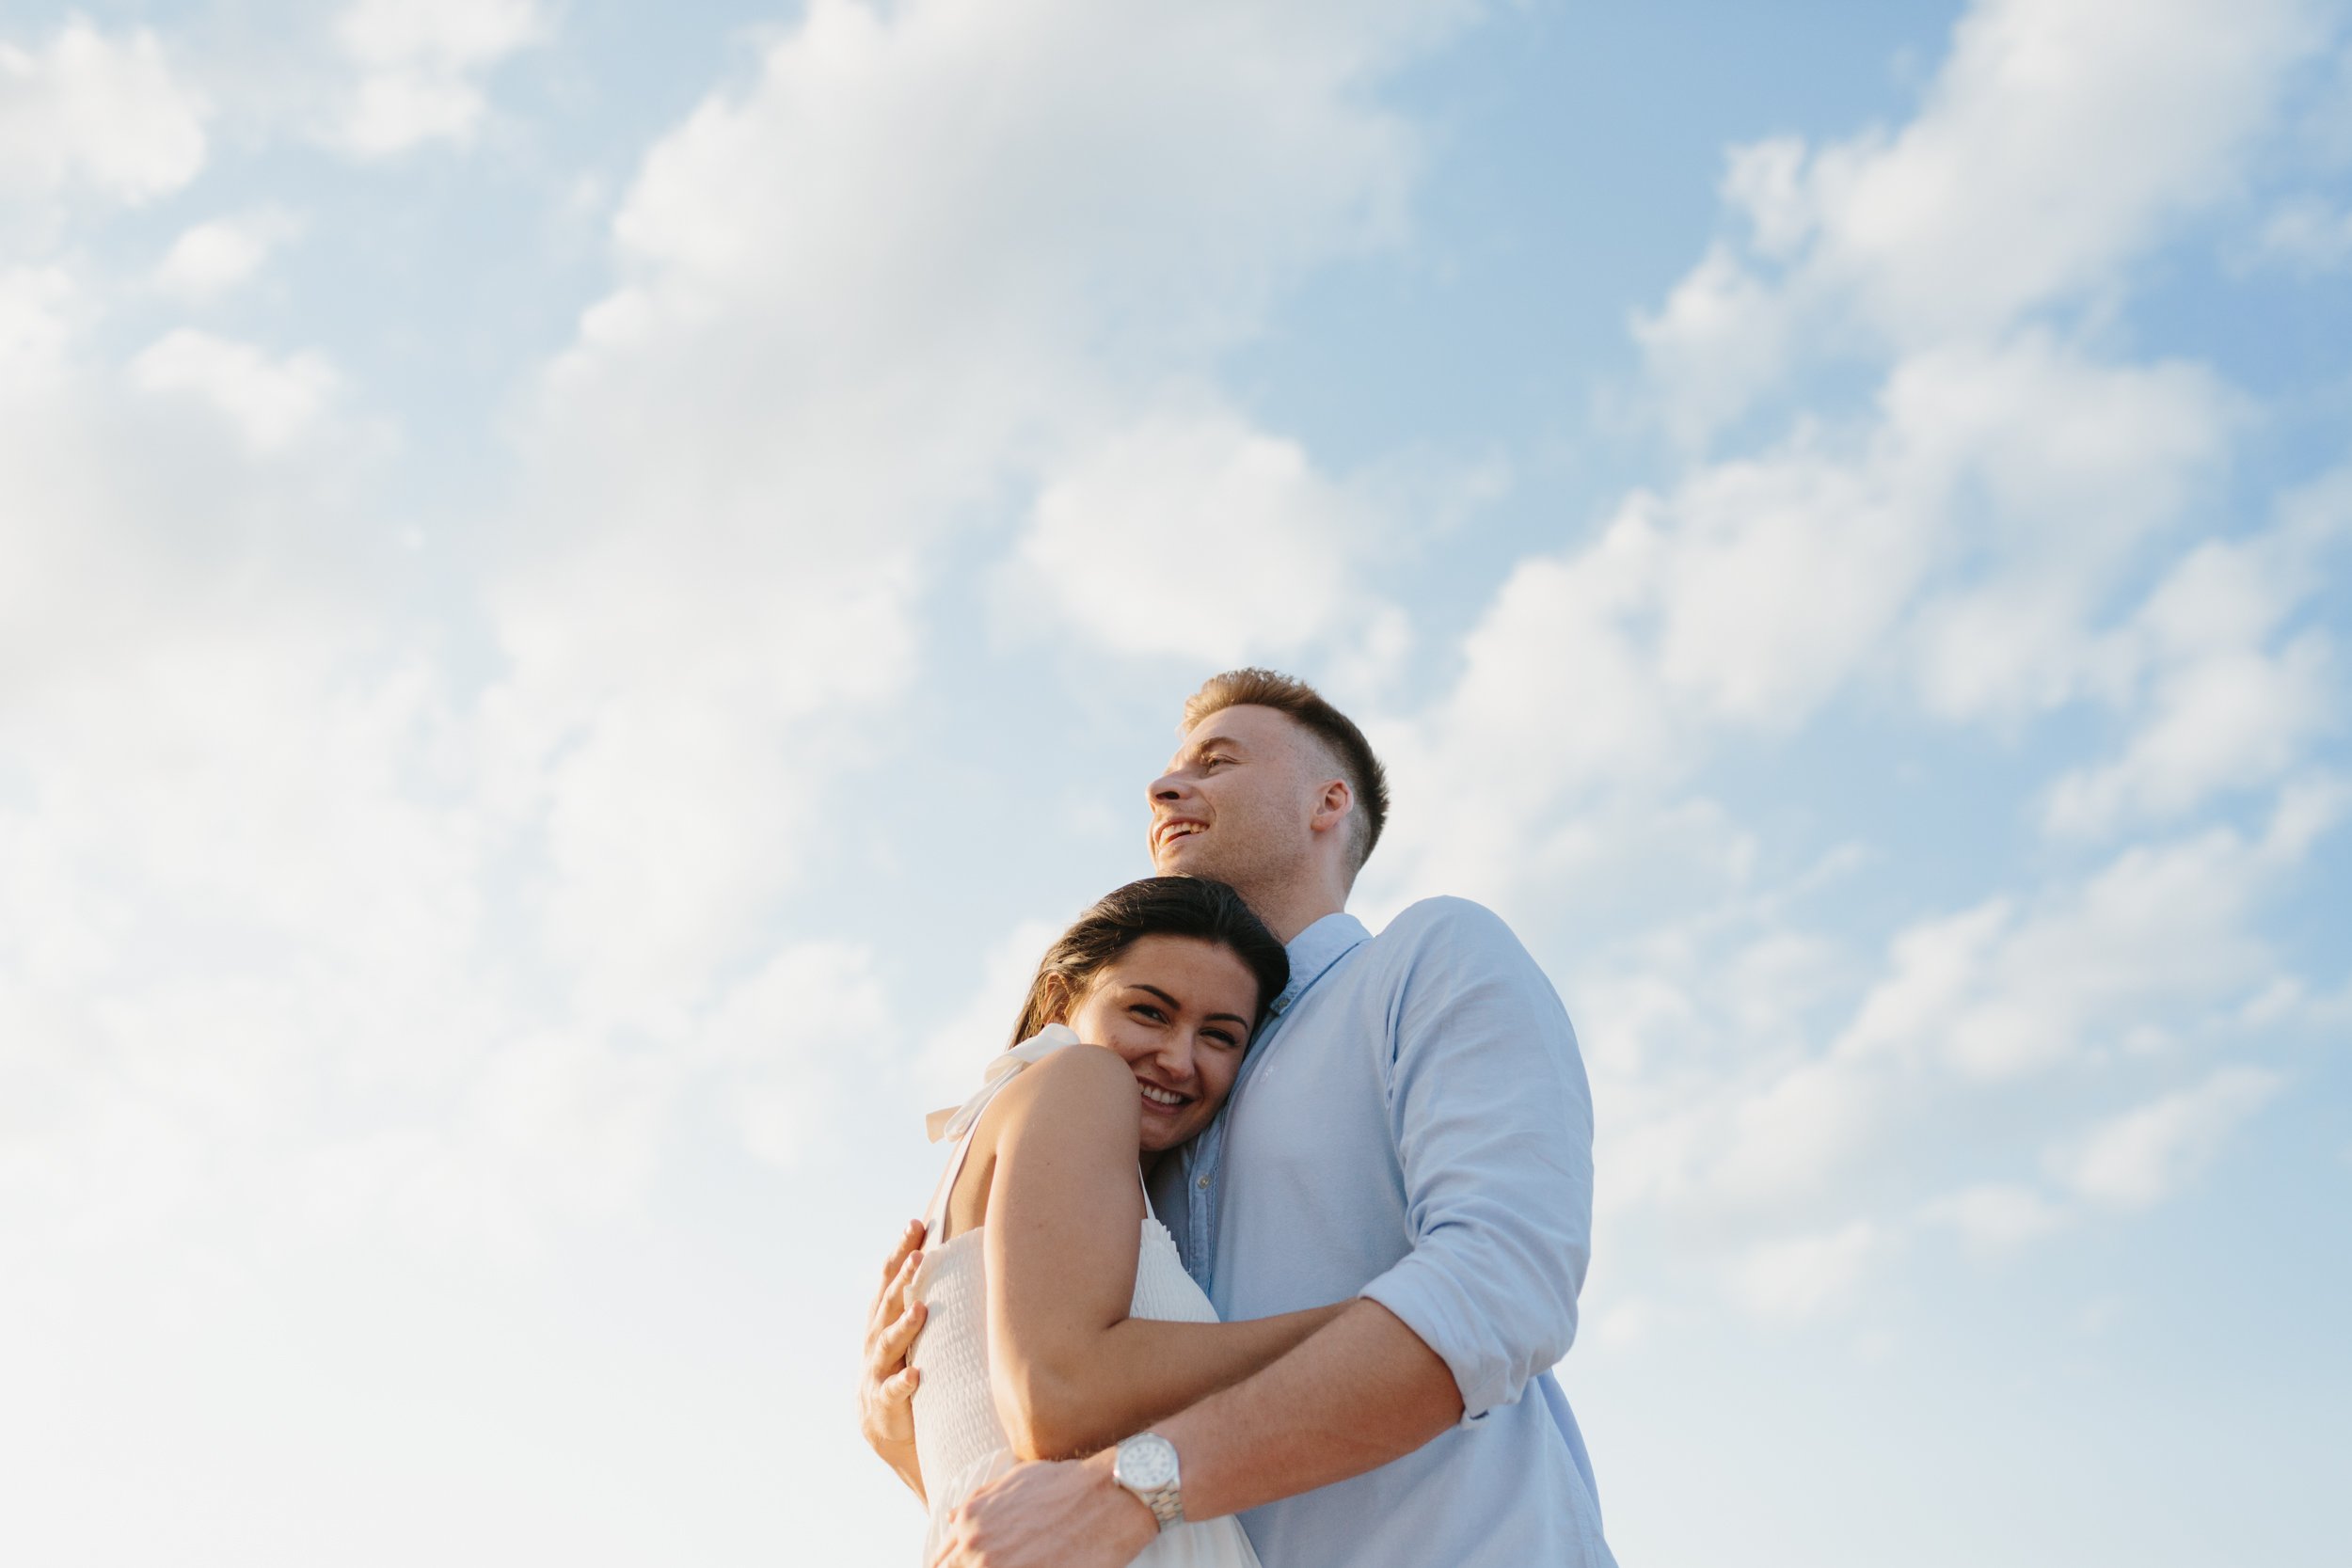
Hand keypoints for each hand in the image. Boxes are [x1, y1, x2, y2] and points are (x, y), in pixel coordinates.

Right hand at [860, 1219, 927, 1493]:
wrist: (885, 1426)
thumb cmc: (908, 1366)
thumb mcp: (914, 1332)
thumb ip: (928, 1299)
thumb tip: (966, 1258)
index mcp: (883, 1319)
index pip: (890, 1278)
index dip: (901, 1252)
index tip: (915, 1225)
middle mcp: (876, 1339)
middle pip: (889, 1303)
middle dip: (903, 1278)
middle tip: (919, 1256)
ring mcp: (877, 1371)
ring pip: (888, 1344)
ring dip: (904, 1326)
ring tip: (920, 1310)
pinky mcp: (883, 1402)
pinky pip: (894, 1391)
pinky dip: (904, 1383)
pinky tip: (916, 1375)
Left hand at [929, 1452, 1158, 1567]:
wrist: (1110, 1497)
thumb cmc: (1065, 1485)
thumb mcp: (1014, 1480)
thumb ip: (977, 1502)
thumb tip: (950, 1518)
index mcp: (970, 1523)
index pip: (943, 1562)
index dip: (954, 1566)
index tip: (974, 1564)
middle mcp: (979, 1551)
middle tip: (1010, 1560)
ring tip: (1027, 1561)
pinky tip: (1037, 1567)